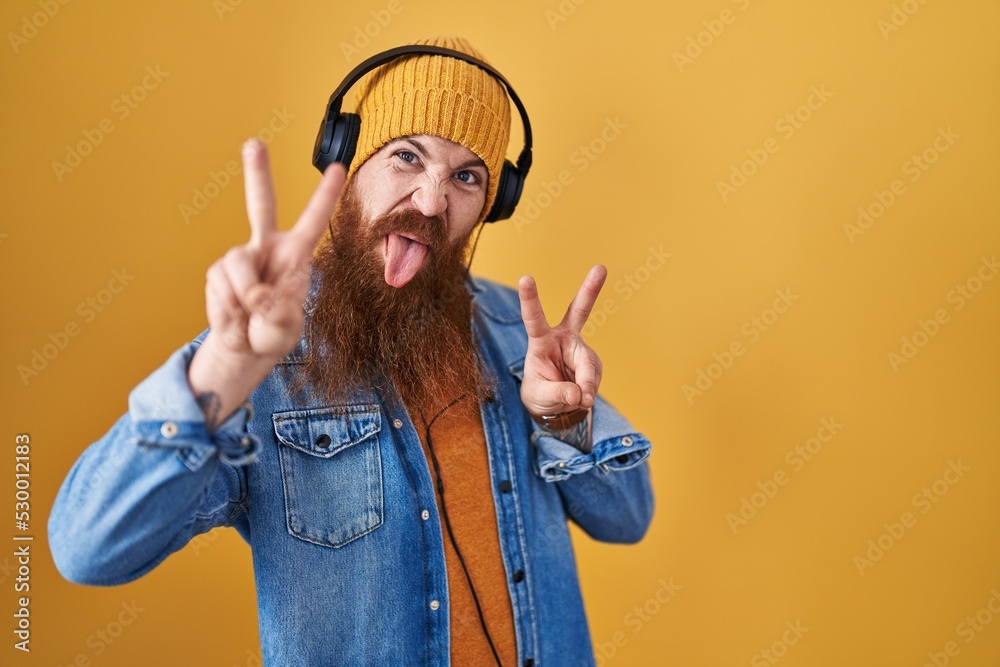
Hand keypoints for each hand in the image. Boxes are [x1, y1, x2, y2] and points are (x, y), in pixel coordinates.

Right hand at [205, 139, 345, 361]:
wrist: (245, 347)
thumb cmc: (274, 331)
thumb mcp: (285, 329)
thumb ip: (277, 313)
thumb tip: (257, 297)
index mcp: (296, 254)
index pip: (313, 220)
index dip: (325, 195)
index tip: (339, 168)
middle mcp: (267, 247)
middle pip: (260, 203)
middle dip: (257, 173)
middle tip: (254, 143)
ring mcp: (240, 257)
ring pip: (236, 264)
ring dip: (243, 296)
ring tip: (250, 315)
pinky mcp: (217, 272)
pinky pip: (220, 286)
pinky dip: (227, 310)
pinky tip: (234, 318)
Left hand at [517, 265, 606, 417]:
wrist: (555, 405)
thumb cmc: (539, 393)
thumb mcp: (540, 396)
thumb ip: (558, 393)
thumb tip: (579, 393)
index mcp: (540, 341)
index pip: (533, 318)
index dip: (529, 299)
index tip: (525, 277)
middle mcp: (562, 338)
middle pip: (579, 311)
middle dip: (590, 290)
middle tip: (600, 268)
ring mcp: (580, 348)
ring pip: (589, 365)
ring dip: (585, 386)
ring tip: (577, 399)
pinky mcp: (593, 362)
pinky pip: (595, 378)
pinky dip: (590, 391)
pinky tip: (583, 396)